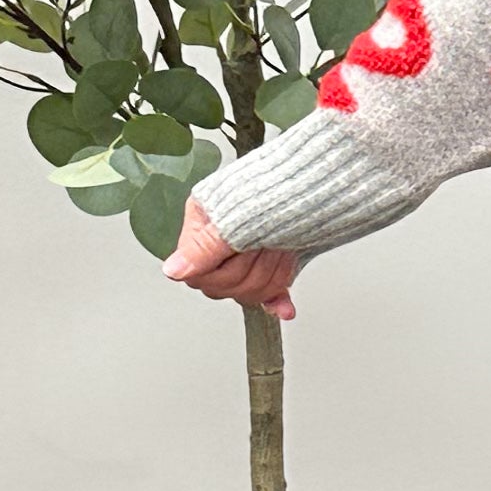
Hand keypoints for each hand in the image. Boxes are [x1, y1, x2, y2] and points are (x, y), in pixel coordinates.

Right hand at [164, 191, 300, 322]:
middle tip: (264, 247)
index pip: (197, 274)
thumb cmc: (278, 183)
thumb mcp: (234, 214)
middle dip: (250, 270)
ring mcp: (248, 254)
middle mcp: (221, 241)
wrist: (317, 181)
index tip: (239, 254)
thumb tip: (173, 271)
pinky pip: (271, 292)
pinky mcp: (273, 264)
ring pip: (250, 291)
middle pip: (224, 286)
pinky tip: (285, 309)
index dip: (221, 271)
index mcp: (202, 224)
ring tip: (280, 249)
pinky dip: (278, 300)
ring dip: (272, 273)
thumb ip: (204, 247)